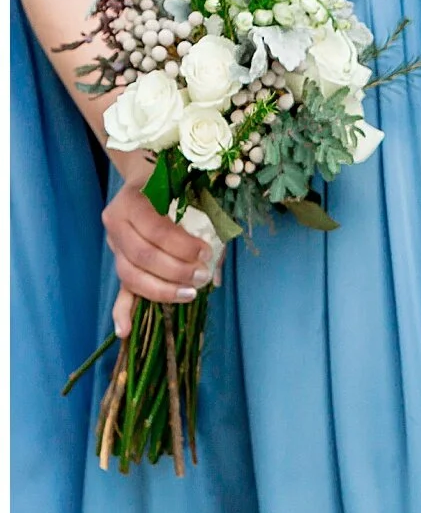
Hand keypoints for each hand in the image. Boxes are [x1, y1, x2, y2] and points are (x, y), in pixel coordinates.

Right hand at [102, 185, 217, 337]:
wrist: (147, 180)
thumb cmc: (178, 188)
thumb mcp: (193, 196)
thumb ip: (207, 226)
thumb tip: (214, 273)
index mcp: (133, 201)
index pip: (155, 229)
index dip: (181, 245)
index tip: (206, 253)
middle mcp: (116, 224)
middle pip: (142, 256)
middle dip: (175, 271)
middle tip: (201, 276)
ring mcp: (114, 246)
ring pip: (130, 276)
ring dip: (161, 290)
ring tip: (189, 294)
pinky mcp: (120, 264)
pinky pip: (119, 290)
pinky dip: (122, 312)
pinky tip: (125, 331)